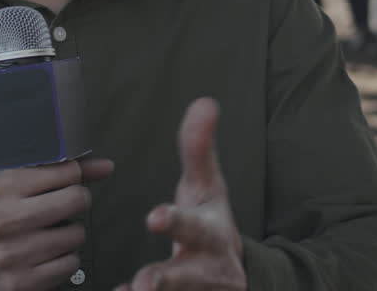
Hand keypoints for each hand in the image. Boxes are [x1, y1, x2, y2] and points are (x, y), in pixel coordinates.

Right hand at [0, 159, 113, 290]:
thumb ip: (55, 173)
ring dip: (68, 236)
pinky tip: (42, 258)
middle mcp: (4, 219)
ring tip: (45, 236)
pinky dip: (63, 262)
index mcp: (0, 188)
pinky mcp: (19, 284)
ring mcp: (12, 254)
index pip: (66, 171)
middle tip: (63, 210)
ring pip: (77, 235)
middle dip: (77, 203)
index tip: (73, 182)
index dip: (76, 177)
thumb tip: (105, 167)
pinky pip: (70, 265)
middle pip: (77, 199)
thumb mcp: (5, 188)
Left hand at [117, 98, 245, 290]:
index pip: (196, 226)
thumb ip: (199, 149)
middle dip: (166, 279)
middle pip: (190, 276)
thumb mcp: (208, 186)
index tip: (155, 218)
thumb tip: (204, 103)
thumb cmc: (210, 222)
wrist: (233, 272)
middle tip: (143, 284)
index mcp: (211, 232)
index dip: (177, 223)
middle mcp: (207, 269)